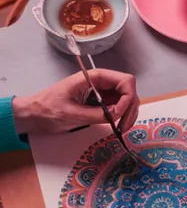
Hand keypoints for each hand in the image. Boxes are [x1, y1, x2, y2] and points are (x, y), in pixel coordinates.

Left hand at [12, 70, 138, 135]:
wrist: (34, 115)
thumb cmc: (48, 109)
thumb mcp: (71, 113)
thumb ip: (96, 114)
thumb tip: (118, 115)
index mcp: (94, 77)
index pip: (125, 81)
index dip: (128, 97)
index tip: (120, 114)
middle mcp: (101, 83)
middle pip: (128, 91)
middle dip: (130, 109)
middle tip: (123, 128)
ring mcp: (102, 93)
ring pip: (126, 100)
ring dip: (128, 114)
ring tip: (121, 129)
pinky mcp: (100, 104)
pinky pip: (118, 108)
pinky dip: (122, 118)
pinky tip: (117, 127)